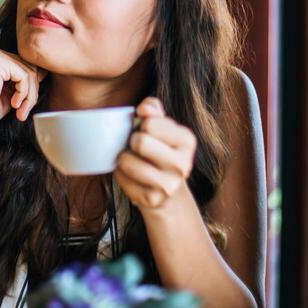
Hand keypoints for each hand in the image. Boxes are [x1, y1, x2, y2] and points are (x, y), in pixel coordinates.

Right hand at [0, 44, 46, 138]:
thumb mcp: (10, 90)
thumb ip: (23, 78)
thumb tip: (45, 70)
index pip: (24, 62)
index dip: (31, 83)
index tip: (26, 104)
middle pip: (28, 65)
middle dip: (32, 91)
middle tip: (23, 111)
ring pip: (29, 71)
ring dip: (30, 95)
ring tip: (20, 111)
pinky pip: (24, 76)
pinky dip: (24, 93)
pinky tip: (14, 105)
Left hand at [114, 97, 196, 211]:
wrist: (165, 189)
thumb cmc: (159, 148)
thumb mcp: (161, 125)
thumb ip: (153, 108)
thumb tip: (144, 108)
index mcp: (187, 141)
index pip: (150, 123)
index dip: (142, 125)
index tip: (147, 132)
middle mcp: (183, 165)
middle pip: (140, 142)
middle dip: (132, 141)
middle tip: (137, 147)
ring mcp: (169, 185)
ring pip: (126, 161)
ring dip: (123, 158)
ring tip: (133, 160)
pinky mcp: (151, 199)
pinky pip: (121, 179)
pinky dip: (120, 174)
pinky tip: (131, 175)